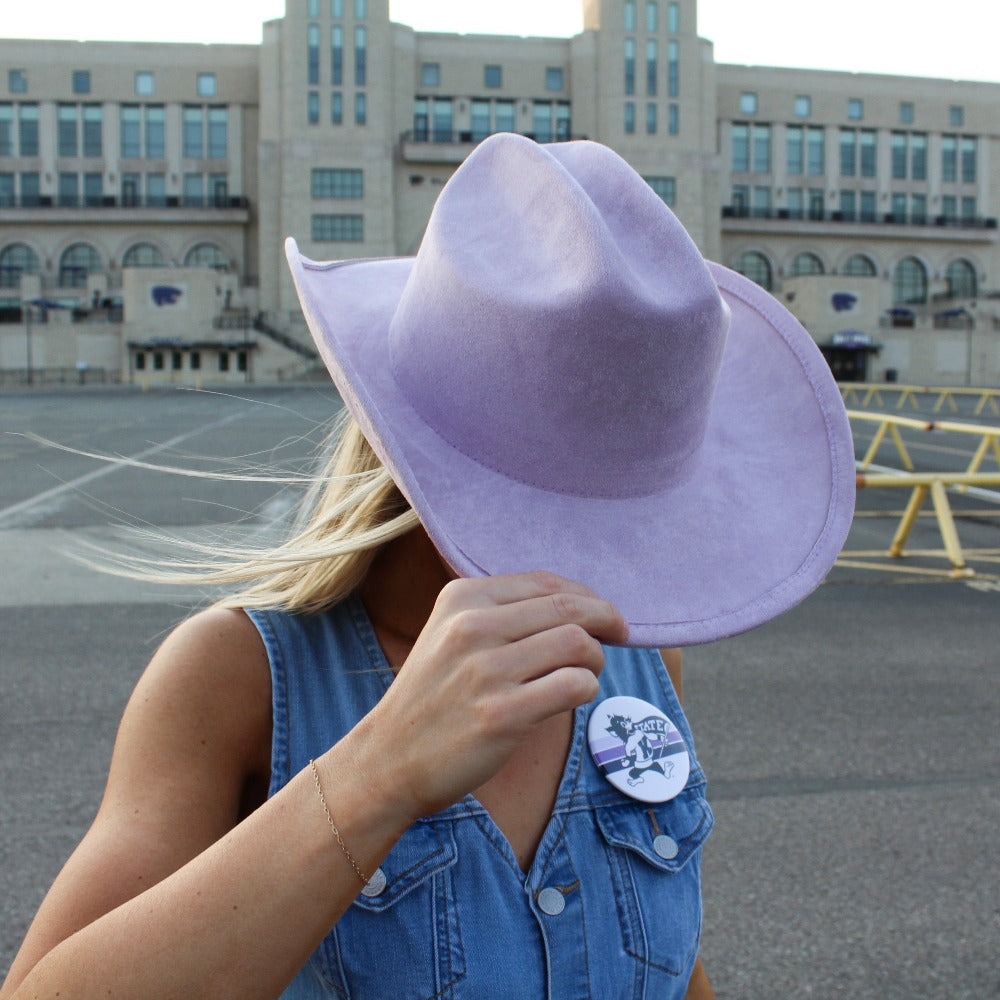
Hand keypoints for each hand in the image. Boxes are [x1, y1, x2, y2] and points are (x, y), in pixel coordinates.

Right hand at [355, 571, 627, 820]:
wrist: (388, 759)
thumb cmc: (431, 698)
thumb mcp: (450, 634)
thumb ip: (501, 613)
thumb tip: (578, 604)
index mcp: (461, 598)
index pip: (545, 583)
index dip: (586, 596)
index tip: (602, 614)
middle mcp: (472, 626)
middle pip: (569, 608)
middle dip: (606, 619)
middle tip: (618, 635)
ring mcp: (486, 671)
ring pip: (578, 644)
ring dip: (596, 659)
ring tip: (585, 673)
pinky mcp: (502, 714)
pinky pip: (575, 685)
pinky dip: (586, 688)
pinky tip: (573, 696)